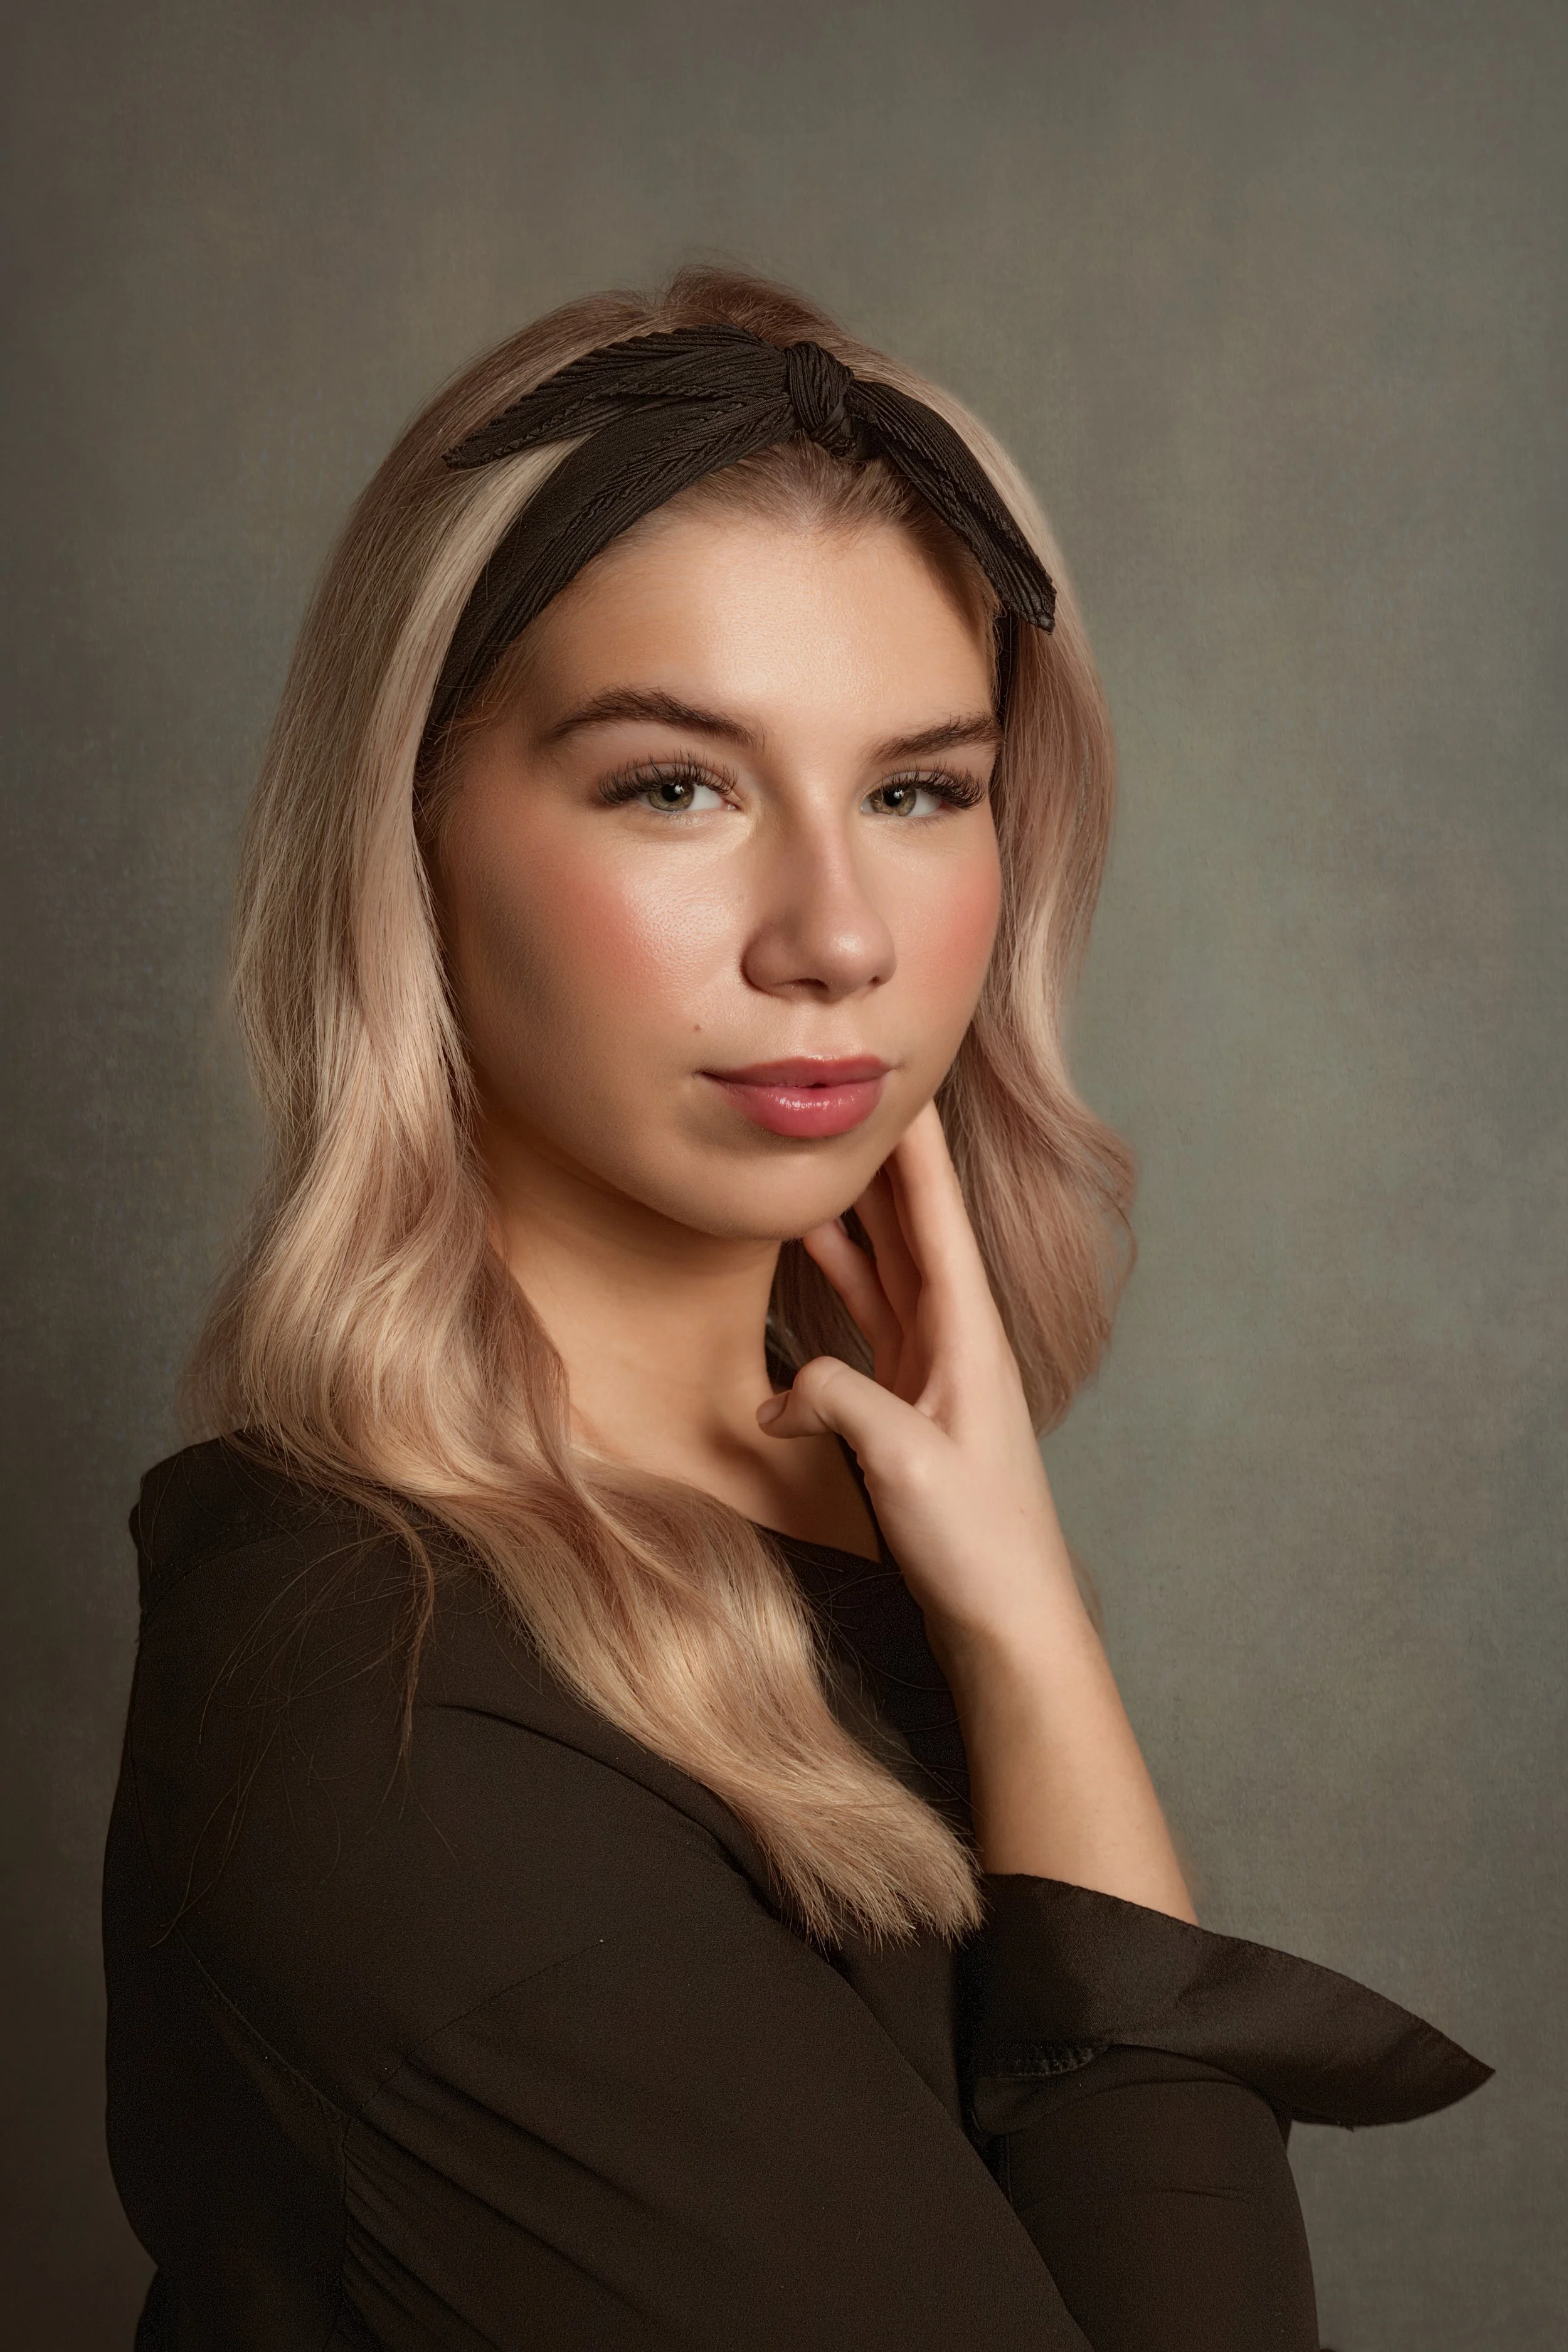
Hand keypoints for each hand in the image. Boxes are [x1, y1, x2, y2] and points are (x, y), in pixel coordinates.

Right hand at [759, 1099, 1194, 1917]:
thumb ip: (842, 1403)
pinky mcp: (909, 1401)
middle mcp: (954, 1335)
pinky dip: (839, 1271)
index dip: (913, 1139)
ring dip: (852, 1204)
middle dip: (876, 1152)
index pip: (934, 1210)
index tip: (895, 1071)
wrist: (1012, 1622)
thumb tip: (783, 1392)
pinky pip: (868, 1312)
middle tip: (838, 1086)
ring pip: (885, 1261)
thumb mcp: (906, 1464)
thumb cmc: (980, 1547)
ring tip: (812, 1147)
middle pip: (910, 1222)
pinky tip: (811, 1248)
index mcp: (966, 1331)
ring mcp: (932, 1367)